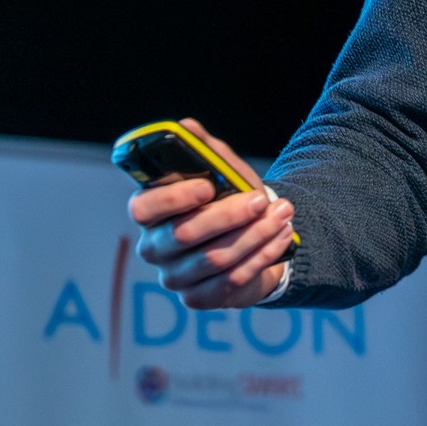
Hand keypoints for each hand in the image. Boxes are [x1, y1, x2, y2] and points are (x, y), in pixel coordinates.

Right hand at [128, 119, 294, 309]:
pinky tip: (280, 238)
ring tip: (282, 215)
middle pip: (184, 234)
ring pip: (214, 258)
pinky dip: (260, 257)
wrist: (250, 237)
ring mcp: (173, 276)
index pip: (144, 208)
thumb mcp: (219, 171)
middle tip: (261, 200)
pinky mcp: (197, 298)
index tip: (208, 186)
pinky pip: (231, 280)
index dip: (174, 198)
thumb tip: (187, 127)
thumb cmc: (227, 199)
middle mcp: (153, 247)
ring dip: (254, 235)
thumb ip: (203, 150)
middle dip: (229, 216)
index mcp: (149, 212)